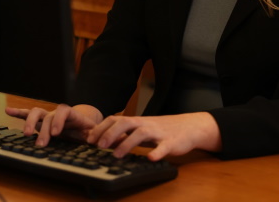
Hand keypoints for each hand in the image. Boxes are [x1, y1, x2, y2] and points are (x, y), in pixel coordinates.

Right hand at [5, 104, 102, 146]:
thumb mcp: (95, 134)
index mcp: (73, 115)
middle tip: (41, 144)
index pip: (64, 111)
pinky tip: (8, 110)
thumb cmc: (91, 132)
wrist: (87, 126)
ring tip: (25, 133)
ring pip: (36, 113)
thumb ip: (95, 136)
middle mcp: (58, 114)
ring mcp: (49, 116)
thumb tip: (97, 141)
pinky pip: (29, 115)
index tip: (56, 133)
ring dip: (29, 122)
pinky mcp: (42, 121)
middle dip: (42, 129)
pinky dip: (19, 113)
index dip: (58, 120)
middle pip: (47, 115)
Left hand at [86, 112, 221, 160]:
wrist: (189, 127)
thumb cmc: (162, 129)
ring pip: (141, 134)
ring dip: (127, 144)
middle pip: (125, 123)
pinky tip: (151, 158)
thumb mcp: (141, 129)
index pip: (115, 120)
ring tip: (117, 155)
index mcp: (137, 121)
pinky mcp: (171, 142)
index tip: (90, 139)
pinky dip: (157, 152)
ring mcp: (158, 132)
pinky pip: (164, 147)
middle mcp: (145, 124)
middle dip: (110, 133)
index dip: (101, 128)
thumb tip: (103, 140)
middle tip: (99, 146)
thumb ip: (124, 134)